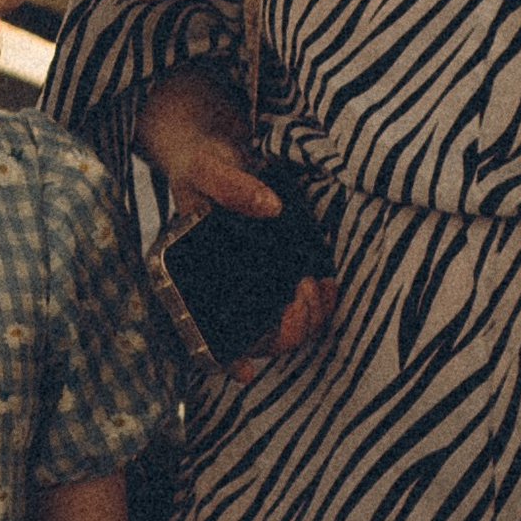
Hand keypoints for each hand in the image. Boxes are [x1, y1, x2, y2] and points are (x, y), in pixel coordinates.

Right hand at [132, 66, 338, 365]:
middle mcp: (225, 291)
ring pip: (286, 328)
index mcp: (194, 279)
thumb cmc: (202, 164)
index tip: (246, 372)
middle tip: (302, 291)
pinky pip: (302, 302)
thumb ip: (233, 186)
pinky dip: (320, 302)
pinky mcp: (279, 271)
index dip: (225, 359)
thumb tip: (271, 207)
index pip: (207, 333)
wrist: (216, 149)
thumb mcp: (207, 168)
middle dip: (289, 328)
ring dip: (310, 318)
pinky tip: (325, 283)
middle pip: (260, 338)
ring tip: (317, 286)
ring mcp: (254, 284)